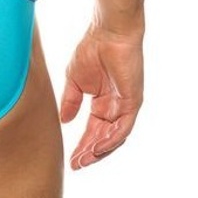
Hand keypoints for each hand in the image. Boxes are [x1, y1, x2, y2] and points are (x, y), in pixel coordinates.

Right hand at [59, 25, 142, 169]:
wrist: (108, 32)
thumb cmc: (92, 49)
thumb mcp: (75, 80)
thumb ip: (71, 101)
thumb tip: (64, 122)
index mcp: (103, 102)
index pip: (93, 130)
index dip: (82, 145)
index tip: (71, 159)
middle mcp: (115, 107)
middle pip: (103, 137)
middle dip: (89, 152)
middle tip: (76, 164)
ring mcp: (125, 105)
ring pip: (114, 137)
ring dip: (99, 150)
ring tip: (84, 160)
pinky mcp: (133, 102)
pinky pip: (123, 128)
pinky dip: (110, 140)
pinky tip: (97, 148)